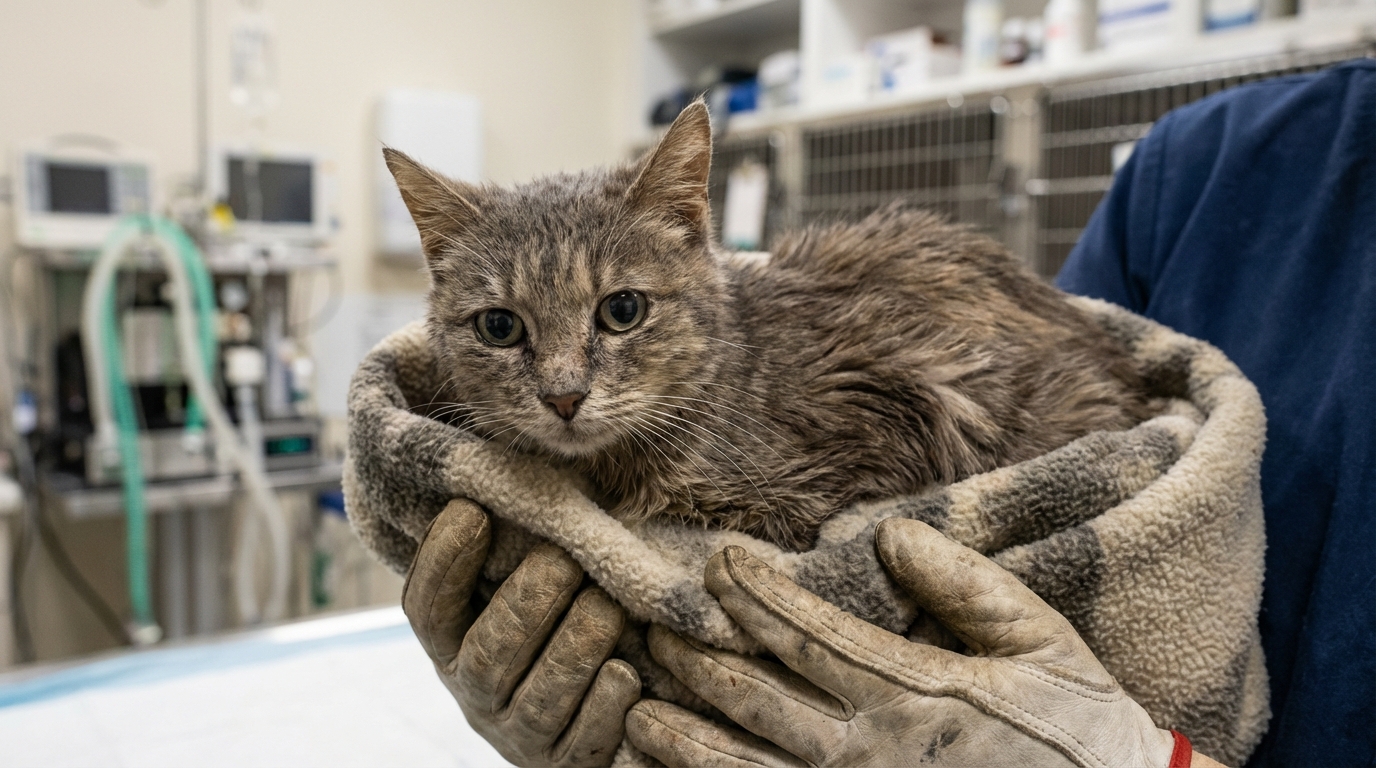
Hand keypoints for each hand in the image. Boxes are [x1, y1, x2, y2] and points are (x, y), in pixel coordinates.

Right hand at [403, 499, 640, 766]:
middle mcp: (475, 691)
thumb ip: (518, 543)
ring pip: (539, 695)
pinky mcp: (564, 764)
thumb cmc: (556, 625)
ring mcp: (518, 734)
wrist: (581, 724)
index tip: (472, 511)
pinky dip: (606, 702)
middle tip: (566, 560)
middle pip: (490, 650)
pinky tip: (623, 673)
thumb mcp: (524, 587)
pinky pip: (584, 737)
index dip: (443, 560)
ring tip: (607, 607)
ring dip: (577, 644)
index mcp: (453, 642)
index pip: (427, 605)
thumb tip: (526, 465)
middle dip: (530, 599)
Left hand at [626, 518, 1194, 767]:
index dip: (756, 594)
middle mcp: (868, 751)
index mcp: (912, 692)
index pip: (808, 632)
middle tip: (650, 628)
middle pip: (757, 698)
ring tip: (637, 717)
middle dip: (697, 660)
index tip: (718, 563)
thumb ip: (967, 586)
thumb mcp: (1043, 644)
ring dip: (684, 742)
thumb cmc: (1084, 735)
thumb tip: (892, 534)